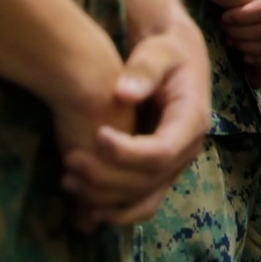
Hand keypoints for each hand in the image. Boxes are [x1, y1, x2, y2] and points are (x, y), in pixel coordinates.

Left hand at [60, 18, 210, 228]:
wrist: (178, 60)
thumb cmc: (166, 52)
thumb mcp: (158, 52)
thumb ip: (144, 69)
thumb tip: (123, 93)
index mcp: (191, 120)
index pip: (161, 151)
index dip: (127, 152)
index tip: (96, 134)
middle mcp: (188, 149)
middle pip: (150, 179)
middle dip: (108, 176)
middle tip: (70, 161)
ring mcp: (176, 164)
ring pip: (145, 197)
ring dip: (107, 197)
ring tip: (69, 182)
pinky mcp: (162, 171)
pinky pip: (144, 201)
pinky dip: (118, 209)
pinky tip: (87, 208)